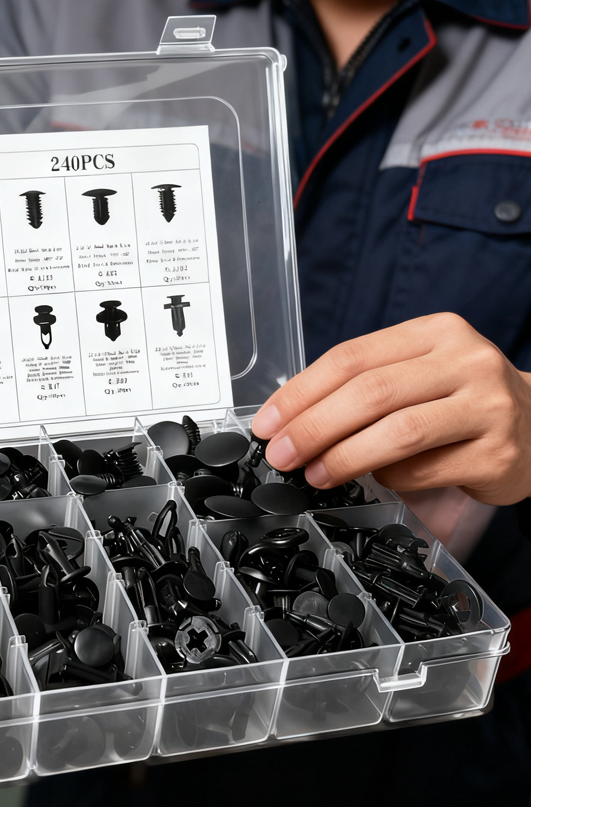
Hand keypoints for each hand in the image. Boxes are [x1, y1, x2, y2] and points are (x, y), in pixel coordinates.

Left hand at [250, 313, 530, 505]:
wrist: (543, 425)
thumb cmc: (462, 398)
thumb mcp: (420, 372)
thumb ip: (365, 384)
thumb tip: (292, 418)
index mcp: (435, 332)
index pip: (351, 357)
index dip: (301, 391)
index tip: (268, 421)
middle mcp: (465, 361)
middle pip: (371, 392)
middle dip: (313, 426)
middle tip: (281, 453)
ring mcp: (487, 406)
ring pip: (398, 432)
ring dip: (344, 457)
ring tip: (314, 474)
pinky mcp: (497, 452)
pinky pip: (425, 469)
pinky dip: (389, 478)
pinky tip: (373, 480)